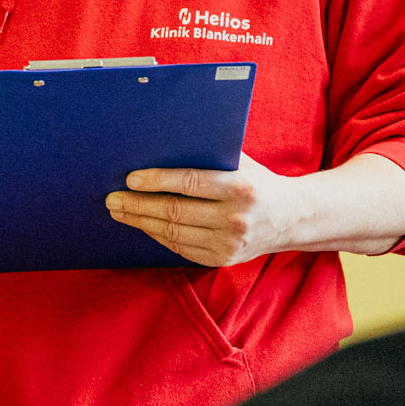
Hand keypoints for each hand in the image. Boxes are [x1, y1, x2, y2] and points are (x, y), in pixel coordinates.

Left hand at [107, 155, 309, 266]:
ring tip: (120, 212)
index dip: (157, 181)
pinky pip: (181, 249)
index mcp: (241, 189)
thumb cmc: (258, 182)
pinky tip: (144, 225)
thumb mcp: (242, 162)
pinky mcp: (222, 259)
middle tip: (113, 199)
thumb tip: (163, 146)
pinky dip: (159, 236)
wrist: (291, 218)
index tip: (131, 179)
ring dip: (142, 222)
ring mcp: (229, 244)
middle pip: (176, 212)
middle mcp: (236, 219)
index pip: (190, 184)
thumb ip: (210, 156)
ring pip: (174, 233)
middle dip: (139, 205)